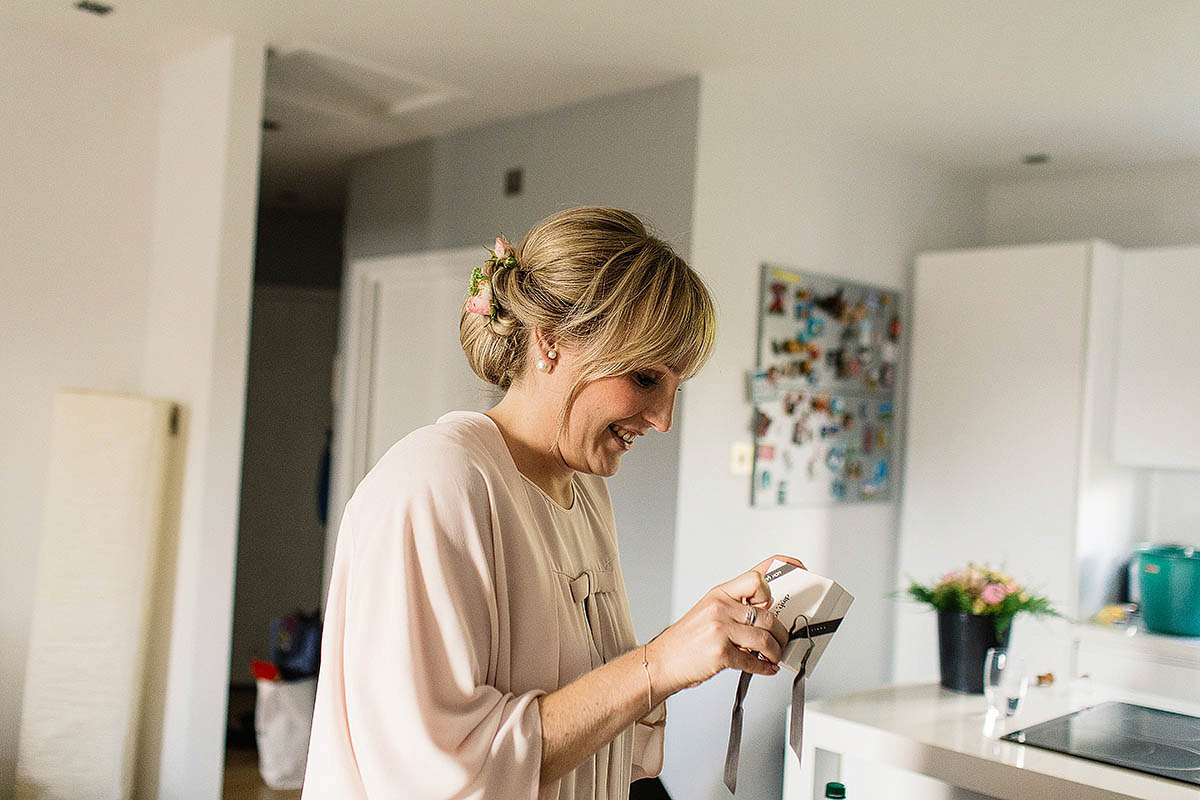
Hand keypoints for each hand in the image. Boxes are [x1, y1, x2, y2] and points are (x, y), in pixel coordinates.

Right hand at [648, 567, 790, 696]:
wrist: (662, 661)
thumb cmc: (687, 639)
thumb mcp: (709, 612)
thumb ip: (736, 607)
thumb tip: (767, 610)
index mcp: (720, 594)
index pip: (756, 576)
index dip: (781, 571)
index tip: (798, 570)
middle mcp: (720, 607)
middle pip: (768, 615)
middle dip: (781, 633)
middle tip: (782, 641)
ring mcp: (720, 629)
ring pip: (765, 639)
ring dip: (775, 652)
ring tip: (773, 656)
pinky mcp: (720, 653)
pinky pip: (754, 661)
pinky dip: (764, 667)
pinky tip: (765, 668)